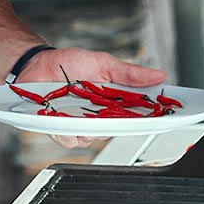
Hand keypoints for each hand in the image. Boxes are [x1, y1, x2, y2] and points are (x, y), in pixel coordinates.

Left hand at [17, 47, 166, 149]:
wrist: (37, 65)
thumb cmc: (69, 64)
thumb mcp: (103, 63)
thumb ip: (129, 73)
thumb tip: (158, 75)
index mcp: (114, 102)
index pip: (139, 115)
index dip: (153, 118)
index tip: (166, 116)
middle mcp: (100, 117)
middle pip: (118, 130)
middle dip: (119, 123)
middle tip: (114, 109)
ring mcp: (80, 125)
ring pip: (94, 138)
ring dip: (89, 125)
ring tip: (79, 106)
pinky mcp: (61, 130)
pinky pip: (70, 139)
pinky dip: (67, 129)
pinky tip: (62, 115)